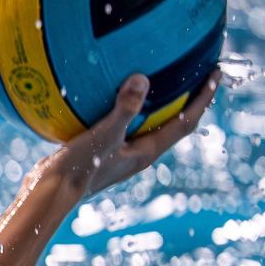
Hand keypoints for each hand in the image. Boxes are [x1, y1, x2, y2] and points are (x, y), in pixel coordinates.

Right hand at [38, 70, 219, 197]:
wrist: (49, 193)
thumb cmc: (78, 169)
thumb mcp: (102, 136)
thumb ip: (123, 109)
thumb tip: (142, 79)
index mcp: (146, 152)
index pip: (185, 121)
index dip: (203, 98)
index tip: (216, 73)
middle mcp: (137, 154)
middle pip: (172, 123)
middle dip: (187, 99)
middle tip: (195, 72)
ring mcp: (119, 153)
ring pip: (146, 124)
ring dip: (157, 103)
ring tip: (158, 78)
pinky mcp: (100, 150)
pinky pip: (120, 123)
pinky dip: (124, 106)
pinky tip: (107, 92)